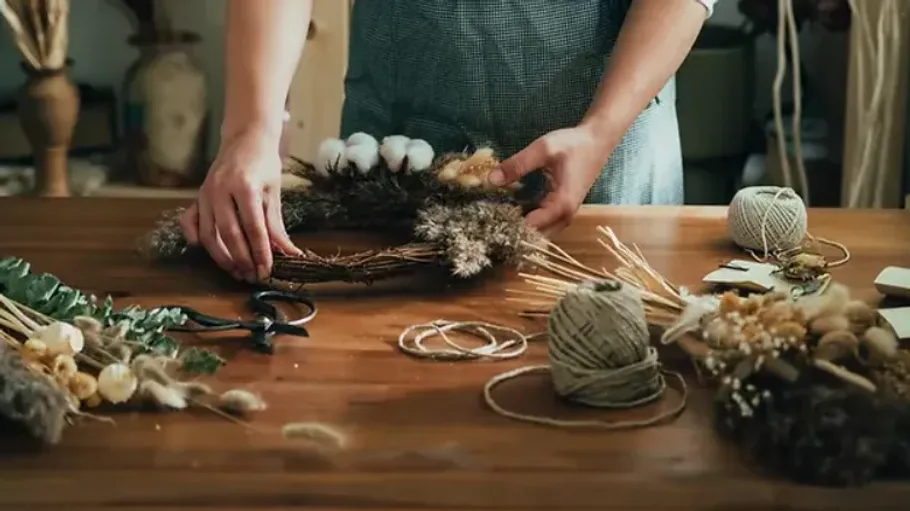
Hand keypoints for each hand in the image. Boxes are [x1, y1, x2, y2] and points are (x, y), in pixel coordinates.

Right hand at [179, 130, 300, 282]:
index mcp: (244, 186)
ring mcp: (205, 193)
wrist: (245, 138)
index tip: (266, 271)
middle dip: (241, 259)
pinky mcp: (197, 196)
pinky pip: (190, 221)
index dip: (260, 252)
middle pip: (229, 234)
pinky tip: (205, 250)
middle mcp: (221, 190)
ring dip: (221, 257)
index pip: (253, 228)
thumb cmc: (263, 163)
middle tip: (251, 276)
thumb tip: (290, 254)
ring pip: (208, 233)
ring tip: (235, 271)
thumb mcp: (274, 191)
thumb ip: (276, 224)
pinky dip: (194, 237)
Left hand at [488, 125, 610, 237]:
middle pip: (536, 236)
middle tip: (489, 221)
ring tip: (497, 218)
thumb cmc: (573, 144)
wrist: (597, 141)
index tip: (488, 221)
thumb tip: (491, 179)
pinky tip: (511, 211)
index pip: (530, 227)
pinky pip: (544, 224)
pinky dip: (528, 221)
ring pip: (540, 232)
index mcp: (561, 205)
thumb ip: (517, 164)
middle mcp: (565, 216)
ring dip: (521, 228)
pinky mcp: (563, 210)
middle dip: (513, 231)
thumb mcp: (543, 149)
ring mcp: (565, 215)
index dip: (508, 226)